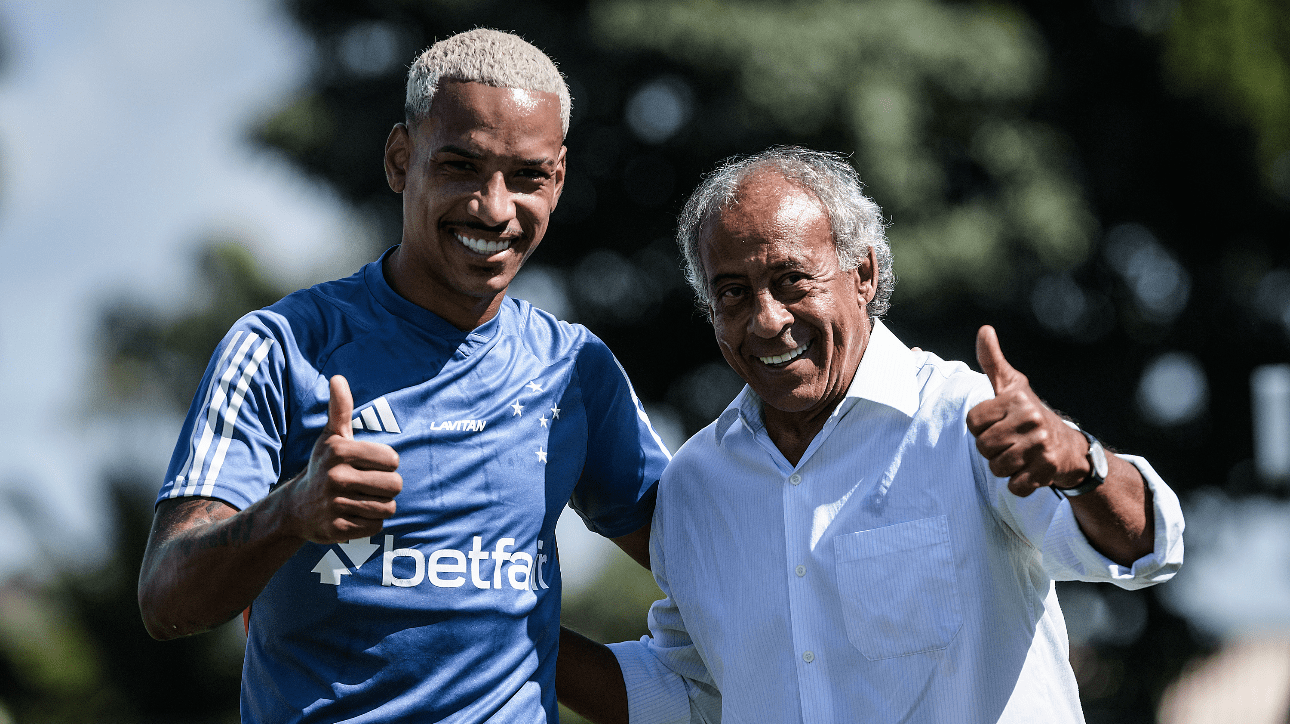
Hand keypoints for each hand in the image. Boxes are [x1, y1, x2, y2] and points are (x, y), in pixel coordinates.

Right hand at [285, 375, 401, 541]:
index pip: (393, 460)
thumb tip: (337, 378)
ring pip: (388, 508)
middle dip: (387, 487)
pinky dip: (371, 523)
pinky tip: (354, 515)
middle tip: (368, 486)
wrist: (296, 507)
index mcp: (340, 451)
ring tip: (362, 499)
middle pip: (394, 486)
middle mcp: (336, 477)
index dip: (387, 464)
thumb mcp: (331, 437)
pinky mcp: (337, 529)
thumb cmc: (324, 466)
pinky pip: (376, 527)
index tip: (369, 465)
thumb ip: (340, 409)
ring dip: (381, 505)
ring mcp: (335, 505)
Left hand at [965, 326, 1089, 496]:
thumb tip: (984, 329)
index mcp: (1017, 399)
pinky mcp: (1048, 468)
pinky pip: (1015, 487)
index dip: (981, 428)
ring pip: (996, 467)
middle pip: (983, 447)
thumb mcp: (1012, 385)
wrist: (1071, 448)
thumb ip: (993, 361)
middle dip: (992, 450)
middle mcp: (1030, 418)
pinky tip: (1030, 472)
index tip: (999, 425)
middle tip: (1011, 443)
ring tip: (1020, 457)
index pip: (973, 422)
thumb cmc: (1030, 415)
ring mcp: (1041, 444)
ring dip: (1004, 468)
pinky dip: (1019, 485)